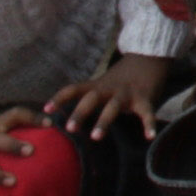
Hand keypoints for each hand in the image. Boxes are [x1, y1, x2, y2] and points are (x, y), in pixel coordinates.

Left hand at [43, 49, 172, 138]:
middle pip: (91, 99)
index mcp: (97, 86)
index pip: (74, 89)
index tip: (46, 110)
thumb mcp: (103, 84)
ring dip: (103, 121)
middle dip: (80, 113)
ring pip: (113, 107)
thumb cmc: (122, 79)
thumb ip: (90, 97)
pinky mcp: (145, 99)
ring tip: (95, 137)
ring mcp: (127, 94)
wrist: (148, 58)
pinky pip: (146, 113)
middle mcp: (109, 89)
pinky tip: (149, 137)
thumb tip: (68, 121)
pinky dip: (148, 125)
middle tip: (69, 129)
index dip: (59, 98)